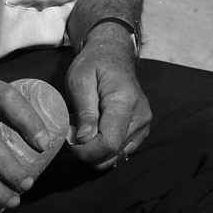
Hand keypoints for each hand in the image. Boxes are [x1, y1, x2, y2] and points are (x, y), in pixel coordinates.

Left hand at [65, 26, 151, 169]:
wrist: (113, 55)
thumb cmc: (93, 64)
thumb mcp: (80, 81)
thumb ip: (84, 112)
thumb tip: (84, 140)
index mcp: (125, 102)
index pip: (109, 143)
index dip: (85, 150)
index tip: (69, 139)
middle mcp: (140, 116)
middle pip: (112, 153)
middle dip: (86, 150)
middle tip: (71, 132)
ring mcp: (143, 125)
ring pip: (115, 157)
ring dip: (93, 150)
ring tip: (82, 129)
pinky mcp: (141, 131)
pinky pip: (119, 152)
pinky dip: (102, 149)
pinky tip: (93, 131)